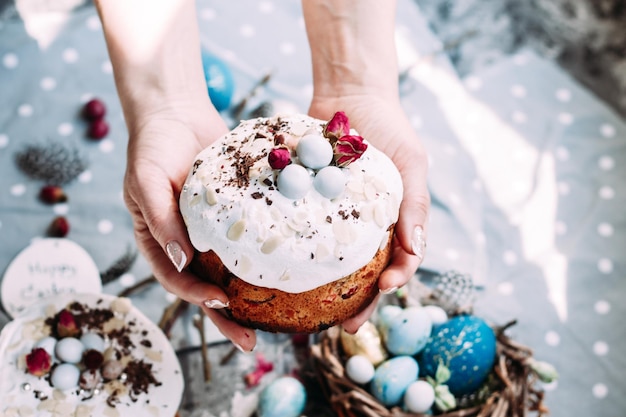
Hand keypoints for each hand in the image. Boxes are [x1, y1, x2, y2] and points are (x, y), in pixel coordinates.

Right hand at [122, 99, 257, 351]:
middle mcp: (187, 242)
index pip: (176, 279)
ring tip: (278, 321)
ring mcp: (212, 231)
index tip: (221, 305)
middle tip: (251, 342)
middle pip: (206, 287)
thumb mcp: (146, 181)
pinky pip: (250, 239)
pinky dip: (264, 256)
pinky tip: (287, 271)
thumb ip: (160, 220)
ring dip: (250, 296)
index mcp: (160, 241)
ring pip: (232, 270)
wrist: (177, 113)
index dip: (196, 296)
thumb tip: (181, 259)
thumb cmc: (152, 146)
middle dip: (227, 318)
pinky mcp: (235, 214)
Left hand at [308, 94, 430, 332]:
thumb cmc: (389, 127)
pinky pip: (304, 233)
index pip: (402, 261)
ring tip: (311, 314)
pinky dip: (298, 255)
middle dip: (358, 302)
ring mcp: (337, 218)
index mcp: (396, 220)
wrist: (350, 94)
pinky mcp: (310, 206)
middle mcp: (366, 225)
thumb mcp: (410, 162)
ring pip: (332, 263)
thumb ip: (415, 205)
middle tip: (343, 326)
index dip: (395, 281)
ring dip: (326, 290)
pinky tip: (284, 273)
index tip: (382, 291)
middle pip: (365, 274)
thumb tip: (417, 251)